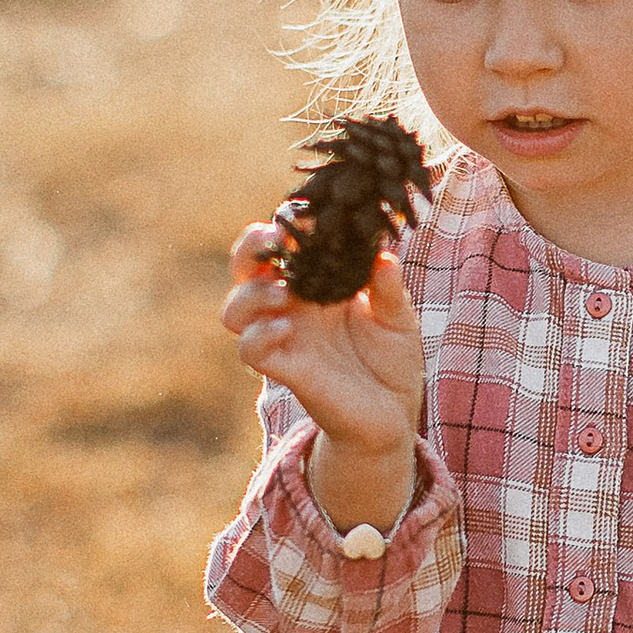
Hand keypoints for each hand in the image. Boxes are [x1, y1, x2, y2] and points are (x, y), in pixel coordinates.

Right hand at [221, 225, 423, 524]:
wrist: (393, 416)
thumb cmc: (392, 362)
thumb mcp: (398, 319)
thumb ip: (388, 289)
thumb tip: (383, 256)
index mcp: (314, 285)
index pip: (283, 246)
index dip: (287, 226)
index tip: (307, 215)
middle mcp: (290, 308)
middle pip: (245, 268)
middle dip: (250, 247)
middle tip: (276, 239)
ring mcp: (283, 338)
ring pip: (234, 308)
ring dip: (250, 293)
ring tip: (282, 292)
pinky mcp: (284, 370)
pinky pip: (250, 349)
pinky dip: (259, 335)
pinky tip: (285, 328)